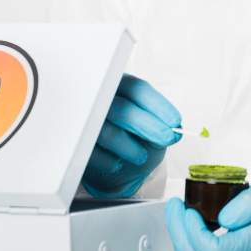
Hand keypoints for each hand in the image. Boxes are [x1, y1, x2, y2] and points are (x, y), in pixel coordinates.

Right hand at [82, 74, 180, 197]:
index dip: (158, 105)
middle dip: (149, 126)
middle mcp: (100, 99)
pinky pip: (91, 153)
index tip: (175, 120)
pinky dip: (109, 161)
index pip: (137, 89)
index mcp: (120, 87)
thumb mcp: (153, 129)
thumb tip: (174, 129)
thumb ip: (163, 125)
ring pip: (107, 132)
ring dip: (129, 147)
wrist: (113, 161)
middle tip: (167, 138)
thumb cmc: (134, 137)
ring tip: (141, 156)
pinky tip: (118, 163)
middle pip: (123, 109)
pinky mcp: (76, 142)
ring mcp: (85, 120)